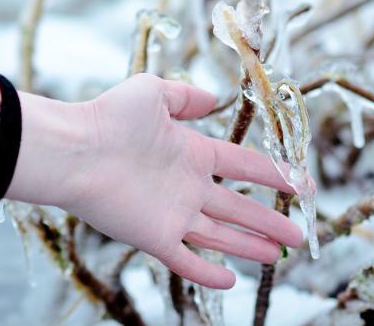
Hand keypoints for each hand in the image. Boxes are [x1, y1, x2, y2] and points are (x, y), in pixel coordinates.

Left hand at [7, 74, 301, 288]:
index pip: (242, 166)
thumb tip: (213, 99)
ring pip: (221, 235)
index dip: (273, 174)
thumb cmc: (110, 117)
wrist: (75, 151)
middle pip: (239, 208)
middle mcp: (187, 186)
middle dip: (269, 222)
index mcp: (192, 153)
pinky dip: (208, 272)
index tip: (299, 183)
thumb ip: (185, 96)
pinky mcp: (155, 237)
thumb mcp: (153, 92)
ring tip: (277, 256)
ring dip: (250, 246)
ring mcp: (173, 214)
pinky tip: (231, 280)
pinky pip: (187, 260)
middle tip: (297, 236)